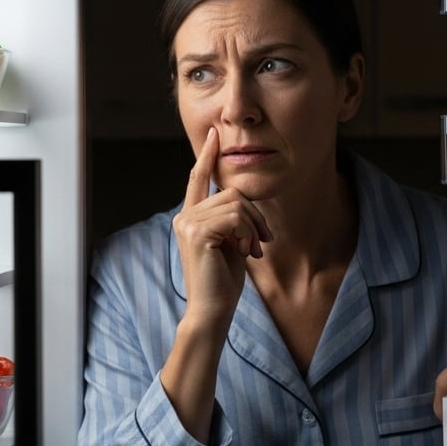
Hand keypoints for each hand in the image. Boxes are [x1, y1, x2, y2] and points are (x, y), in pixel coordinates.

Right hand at [170, 127, 273, 326]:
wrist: (213, 311)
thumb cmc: (223, 283)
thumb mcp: (231, 244)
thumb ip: (231, 221)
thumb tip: (242, 201)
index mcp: (190, 217)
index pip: (198, 178)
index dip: (207, 155)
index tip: (215, 134)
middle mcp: (184, 216)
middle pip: (231, 192)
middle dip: (254, 216)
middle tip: (262, 243)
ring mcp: (187, 223)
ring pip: (236, 203)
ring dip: (254, 227)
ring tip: (253, 250)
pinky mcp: (197, 232)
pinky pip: (236, 217)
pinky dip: (249, 233)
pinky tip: (247, 252)